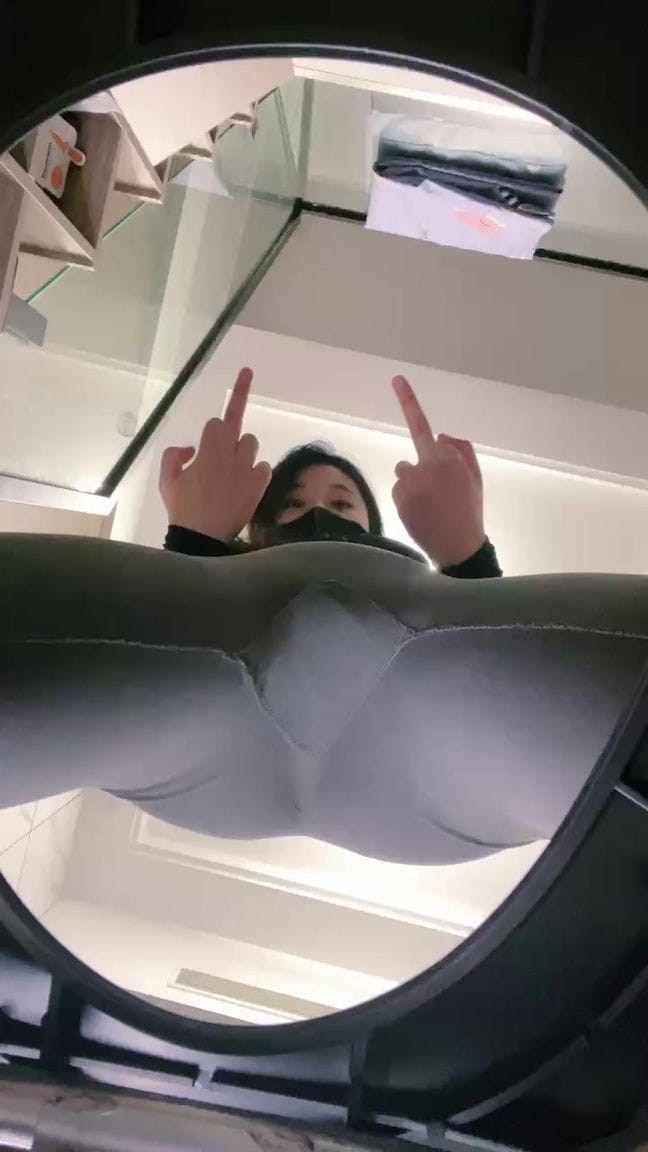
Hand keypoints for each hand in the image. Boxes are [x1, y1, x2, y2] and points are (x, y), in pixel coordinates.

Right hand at [159, 367, 271, 539]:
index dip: (216, 421)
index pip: (218, 421)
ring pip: (252, 444)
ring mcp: (247, 470)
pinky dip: (256, 471)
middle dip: (233, 420)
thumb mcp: (167, 480)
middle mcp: (230, 456)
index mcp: (207, 451)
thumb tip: (192, 448)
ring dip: (243, 449)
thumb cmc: (182, 508)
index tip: (241, 378)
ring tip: (232, 466)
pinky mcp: (259, 486)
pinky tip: (245, 481)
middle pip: (237, 425)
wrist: (202, 537)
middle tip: (238, 401)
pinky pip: (264, 467)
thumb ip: (174, 455)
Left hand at [391, 375, 484, 567]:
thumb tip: (439, 435)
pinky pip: (398, 491)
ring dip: (413, 484)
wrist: (459, 548)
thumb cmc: (469, 509)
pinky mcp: (399, 500)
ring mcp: (410, 484)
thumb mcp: (475, 477)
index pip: (423, 426)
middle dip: (423, 470)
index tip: (396, 378)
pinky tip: (421, 514)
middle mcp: (426, 466)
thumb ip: (460, 450)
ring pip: (403, 474)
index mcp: (447, 457)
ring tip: (429, 505)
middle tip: (438, 493)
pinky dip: (406, 500)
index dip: (408, 400)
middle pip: (414, 458)